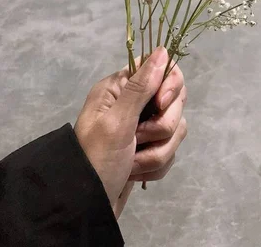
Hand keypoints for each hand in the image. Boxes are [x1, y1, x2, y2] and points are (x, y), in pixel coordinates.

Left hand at [74, 47, 186, 217]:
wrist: (84, 209)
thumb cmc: (95, 160)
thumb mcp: (116, 122)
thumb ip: (141, 87)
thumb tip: (162, 50)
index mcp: (120, 87)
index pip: (161, 68)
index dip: (168, 85)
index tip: (160, 104)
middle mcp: (133, 102)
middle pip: (174, 100)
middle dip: (161, 127)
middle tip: (137, 139)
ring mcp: (142, 126)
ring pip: (176, 128)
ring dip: (157, 152)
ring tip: (132, 163)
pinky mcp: (149, 149)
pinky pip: (171, 150)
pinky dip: (156, 165)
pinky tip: (136, 172)